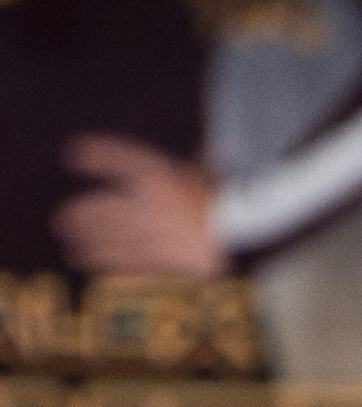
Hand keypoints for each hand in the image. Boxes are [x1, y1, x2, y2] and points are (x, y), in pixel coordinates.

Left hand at [55, 136, 226, 275]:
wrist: (252, 235)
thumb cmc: (237, 202)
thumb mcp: (219, 175)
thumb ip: (206, 161)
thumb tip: (213, 146)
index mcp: (168, 174)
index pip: (123, 159)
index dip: (97, 155)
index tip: (74, 155)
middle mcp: (155, 201)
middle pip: (106, 205)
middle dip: (83, 213)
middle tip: (63, 218)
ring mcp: (156, 229)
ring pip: (111, 234)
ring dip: (88, 238)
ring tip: (69, 240)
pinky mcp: (164, 254)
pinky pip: (126, 257)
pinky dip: (104, 258)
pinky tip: (87, 260)